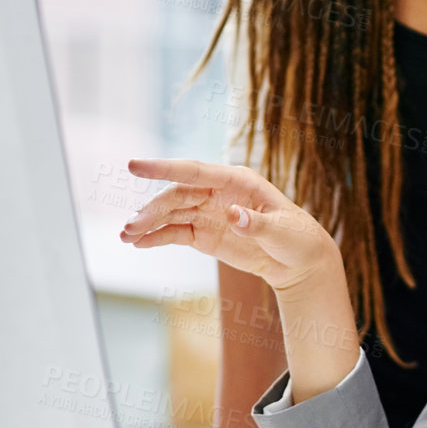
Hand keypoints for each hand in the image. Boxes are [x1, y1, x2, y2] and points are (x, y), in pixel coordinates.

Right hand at [120, 159, 335, 294]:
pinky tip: (138, 243)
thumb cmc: (297, 238)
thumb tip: (234, 215)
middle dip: (152, 209)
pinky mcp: (205, 233)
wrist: (299, 262)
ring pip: (171, 213)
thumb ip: (258, 224)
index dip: (164, 168)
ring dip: (148, 223)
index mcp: (238, 181)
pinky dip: (156, 237)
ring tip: (126, 237)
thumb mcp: (283, 232)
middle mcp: (218, 192)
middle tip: (130, 227)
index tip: (135, 165)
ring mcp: (209, 212)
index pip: (195, 171)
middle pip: (177, 195)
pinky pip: (175, 232)